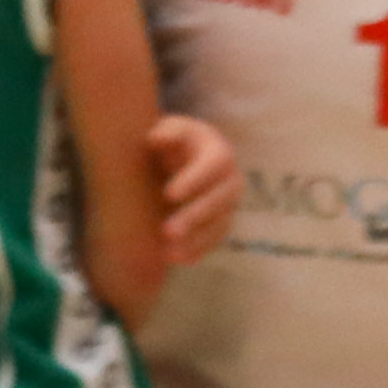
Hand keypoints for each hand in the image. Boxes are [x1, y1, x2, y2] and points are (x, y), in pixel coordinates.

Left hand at [152, 115, 240, 266]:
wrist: (184, 158)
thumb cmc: (173, 141)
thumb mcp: (171, 128)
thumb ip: (166, 132)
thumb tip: (156, 139)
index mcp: (220, 153)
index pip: (214, 166)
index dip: (194, 180)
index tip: (169, 194)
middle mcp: (231, 181)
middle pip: (219, 200)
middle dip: (194, 217)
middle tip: (168, 231)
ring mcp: (230, 205)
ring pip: (220, 224)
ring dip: (196, 240)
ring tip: (170, 253)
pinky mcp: (221, 223)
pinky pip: (215, 239)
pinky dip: (198, 250)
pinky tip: (177, 259)